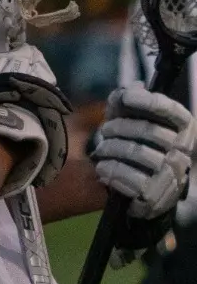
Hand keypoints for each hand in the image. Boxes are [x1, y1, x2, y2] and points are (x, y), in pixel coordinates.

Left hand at [95, 83, 196, 219]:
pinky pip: (132, 179)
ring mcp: (171, 177)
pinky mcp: (155, 197)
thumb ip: (125, 103)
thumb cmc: (127, 148)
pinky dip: (111, 171)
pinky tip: (102, 170)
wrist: (128, 192)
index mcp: (182, 133)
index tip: (126, 97)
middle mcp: (182, 153)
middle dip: (119, 128)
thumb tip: (134, 87)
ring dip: (111, 149)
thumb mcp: (124, 122)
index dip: (151, 102)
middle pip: (150, 131)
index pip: (175, 113)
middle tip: (104, 131)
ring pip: (138, 153)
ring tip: (101, 151)